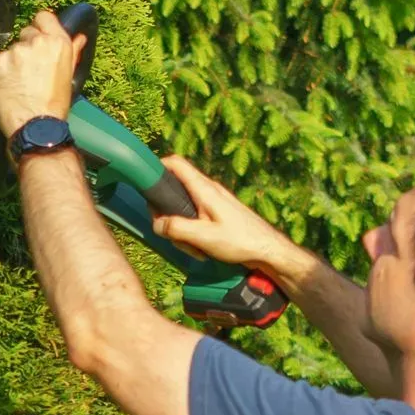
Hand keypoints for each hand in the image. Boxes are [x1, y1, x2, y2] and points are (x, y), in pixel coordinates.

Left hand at [0, 9, 86, 139]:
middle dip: (28, 46)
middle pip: (26, 32)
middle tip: (31, 68)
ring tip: (21, 81)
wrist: (35, 125)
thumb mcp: (68, 75)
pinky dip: (3, 70)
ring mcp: (17, 51)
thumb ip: (72, 51)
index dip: (41, 26)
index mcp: (58, 43)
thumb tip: (80, 38)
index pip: (44, 17)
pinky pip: (0, 60)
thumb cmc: (55, 104)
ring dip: (15, 60)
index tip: (39, 37)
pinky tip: (11, 85)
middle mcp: (37, 42)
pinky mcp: (0, 62)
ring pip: (13, 48)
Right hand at [152, 156, 304, 280]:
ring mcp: (214, 201)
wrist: (268, 250)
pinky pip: (195, 217)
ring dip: (182, 229)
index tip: (145, 183)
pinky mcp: (218, 214)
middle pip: (175, 190)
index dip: (157, 167)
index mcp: (204, 190)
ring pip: (184, 207)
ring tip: (194, 248)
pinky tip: (202, 250)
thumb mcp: (204, 237)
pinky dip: (193, 233)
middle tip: (172, 234)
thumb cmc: (241, 241)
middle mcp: (209, 190)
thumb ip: (177, 228)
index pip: (176, 164)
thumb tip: (157, 223)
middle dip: (167, 213)